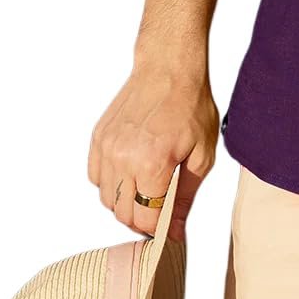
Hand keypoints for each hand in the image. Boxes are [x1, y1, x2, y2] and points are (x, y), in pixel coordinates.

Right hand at [87, 60, 218, 243]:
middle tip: (161, 208)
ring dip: (126, 203)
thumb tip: (176, 231)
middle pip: (123, 214)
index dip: (161, 230)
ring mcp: (107, 148)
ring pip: (107, 199)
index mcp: (152, 164)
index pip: (146, 220)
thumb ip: (185, 196)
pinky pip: (96, 178)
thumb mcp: (202, 153)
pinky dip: (110, 184)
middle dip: (143, 219)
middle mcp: (123, 158)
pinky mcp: (98, 138)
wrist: (169, 67)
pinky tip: (131, 171)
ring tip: (147, 186)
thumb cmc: (190, 104)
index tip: (170, 228)